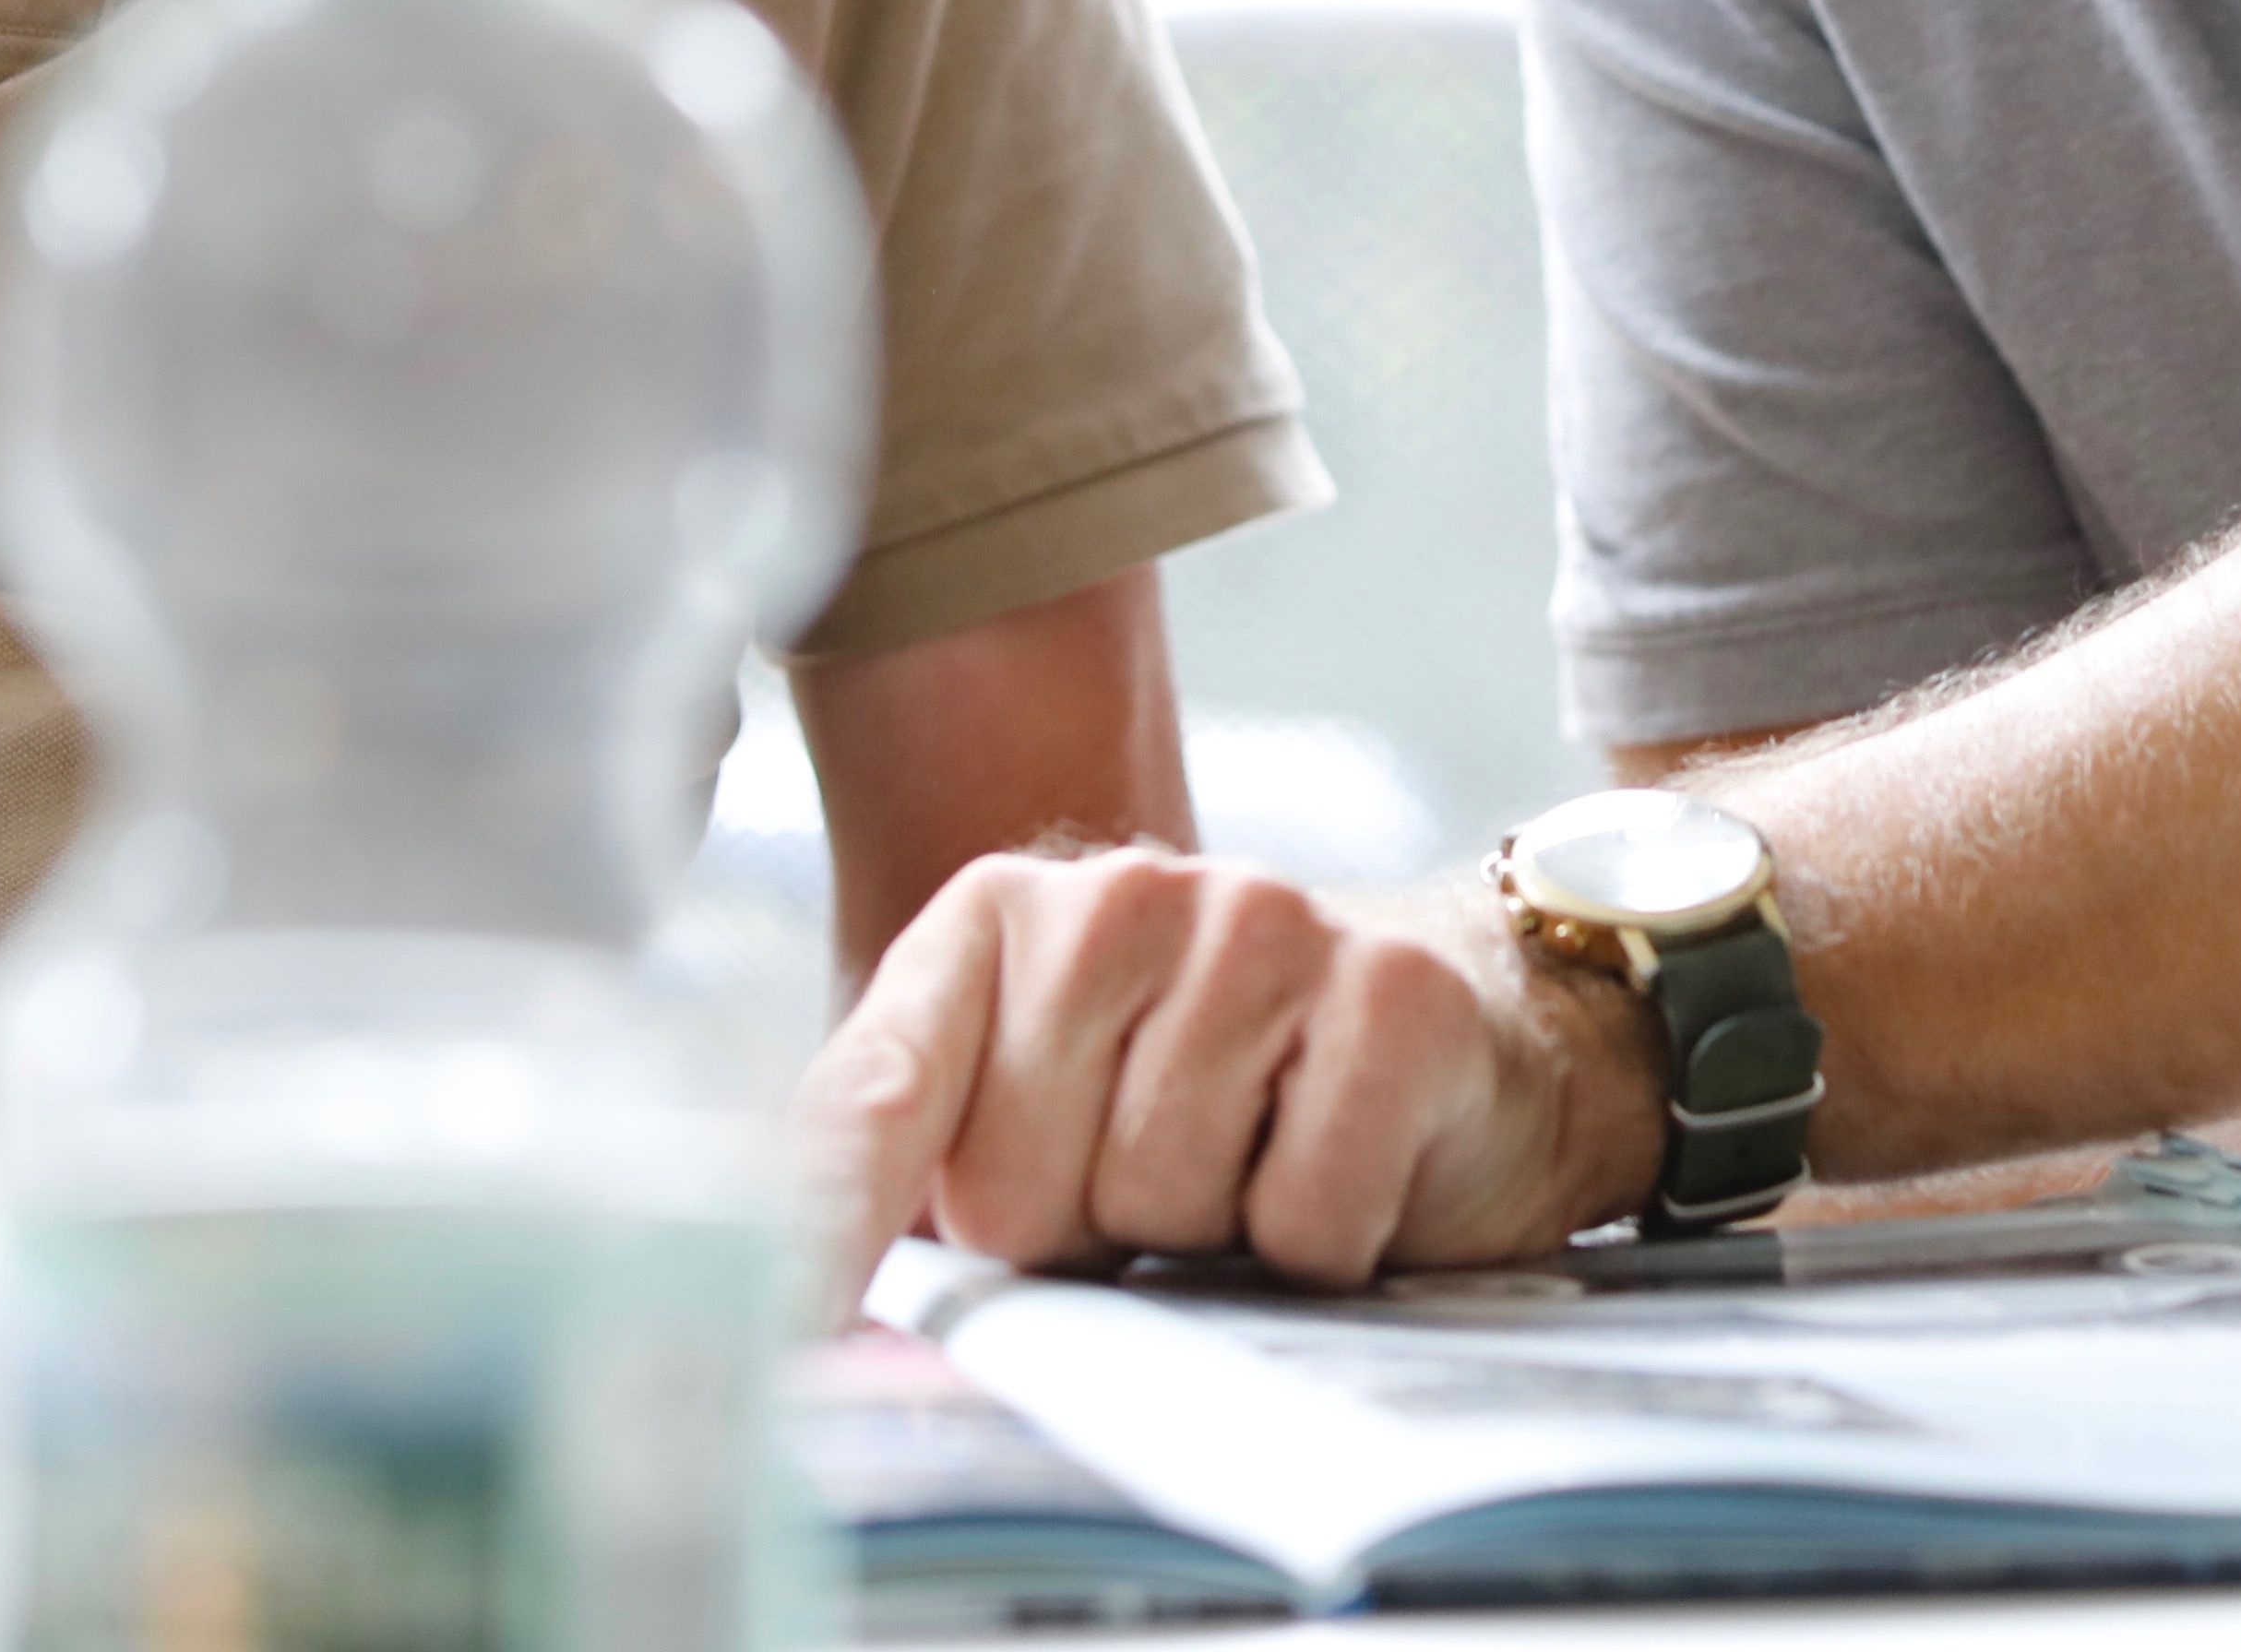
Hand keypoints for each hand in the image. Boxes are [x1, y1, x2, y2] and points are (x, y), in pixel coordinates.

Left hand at [793, 848, 1661, 1309]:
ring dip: (1209, 1236)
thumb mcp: (1045, 1118)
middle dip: (1082, 1238)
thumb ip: (912, 1184)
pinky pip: (1301, 1217)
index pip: (871, 1105)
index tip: (776, 1345)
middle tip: (1149, 1193)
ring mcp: (1265, 924)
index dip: (820, 1240)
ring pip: (1160, 1202)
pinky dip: (1321, 1243)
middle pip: (1020, 1187)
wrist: (1464, 1032)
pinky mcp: (1392, 992)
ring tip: (1249, 1163)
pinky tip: (1343, 1165)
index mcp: (999, 921)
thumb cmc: (1219, 1095)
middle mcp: (1122, 893)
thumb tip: (802, 1318)